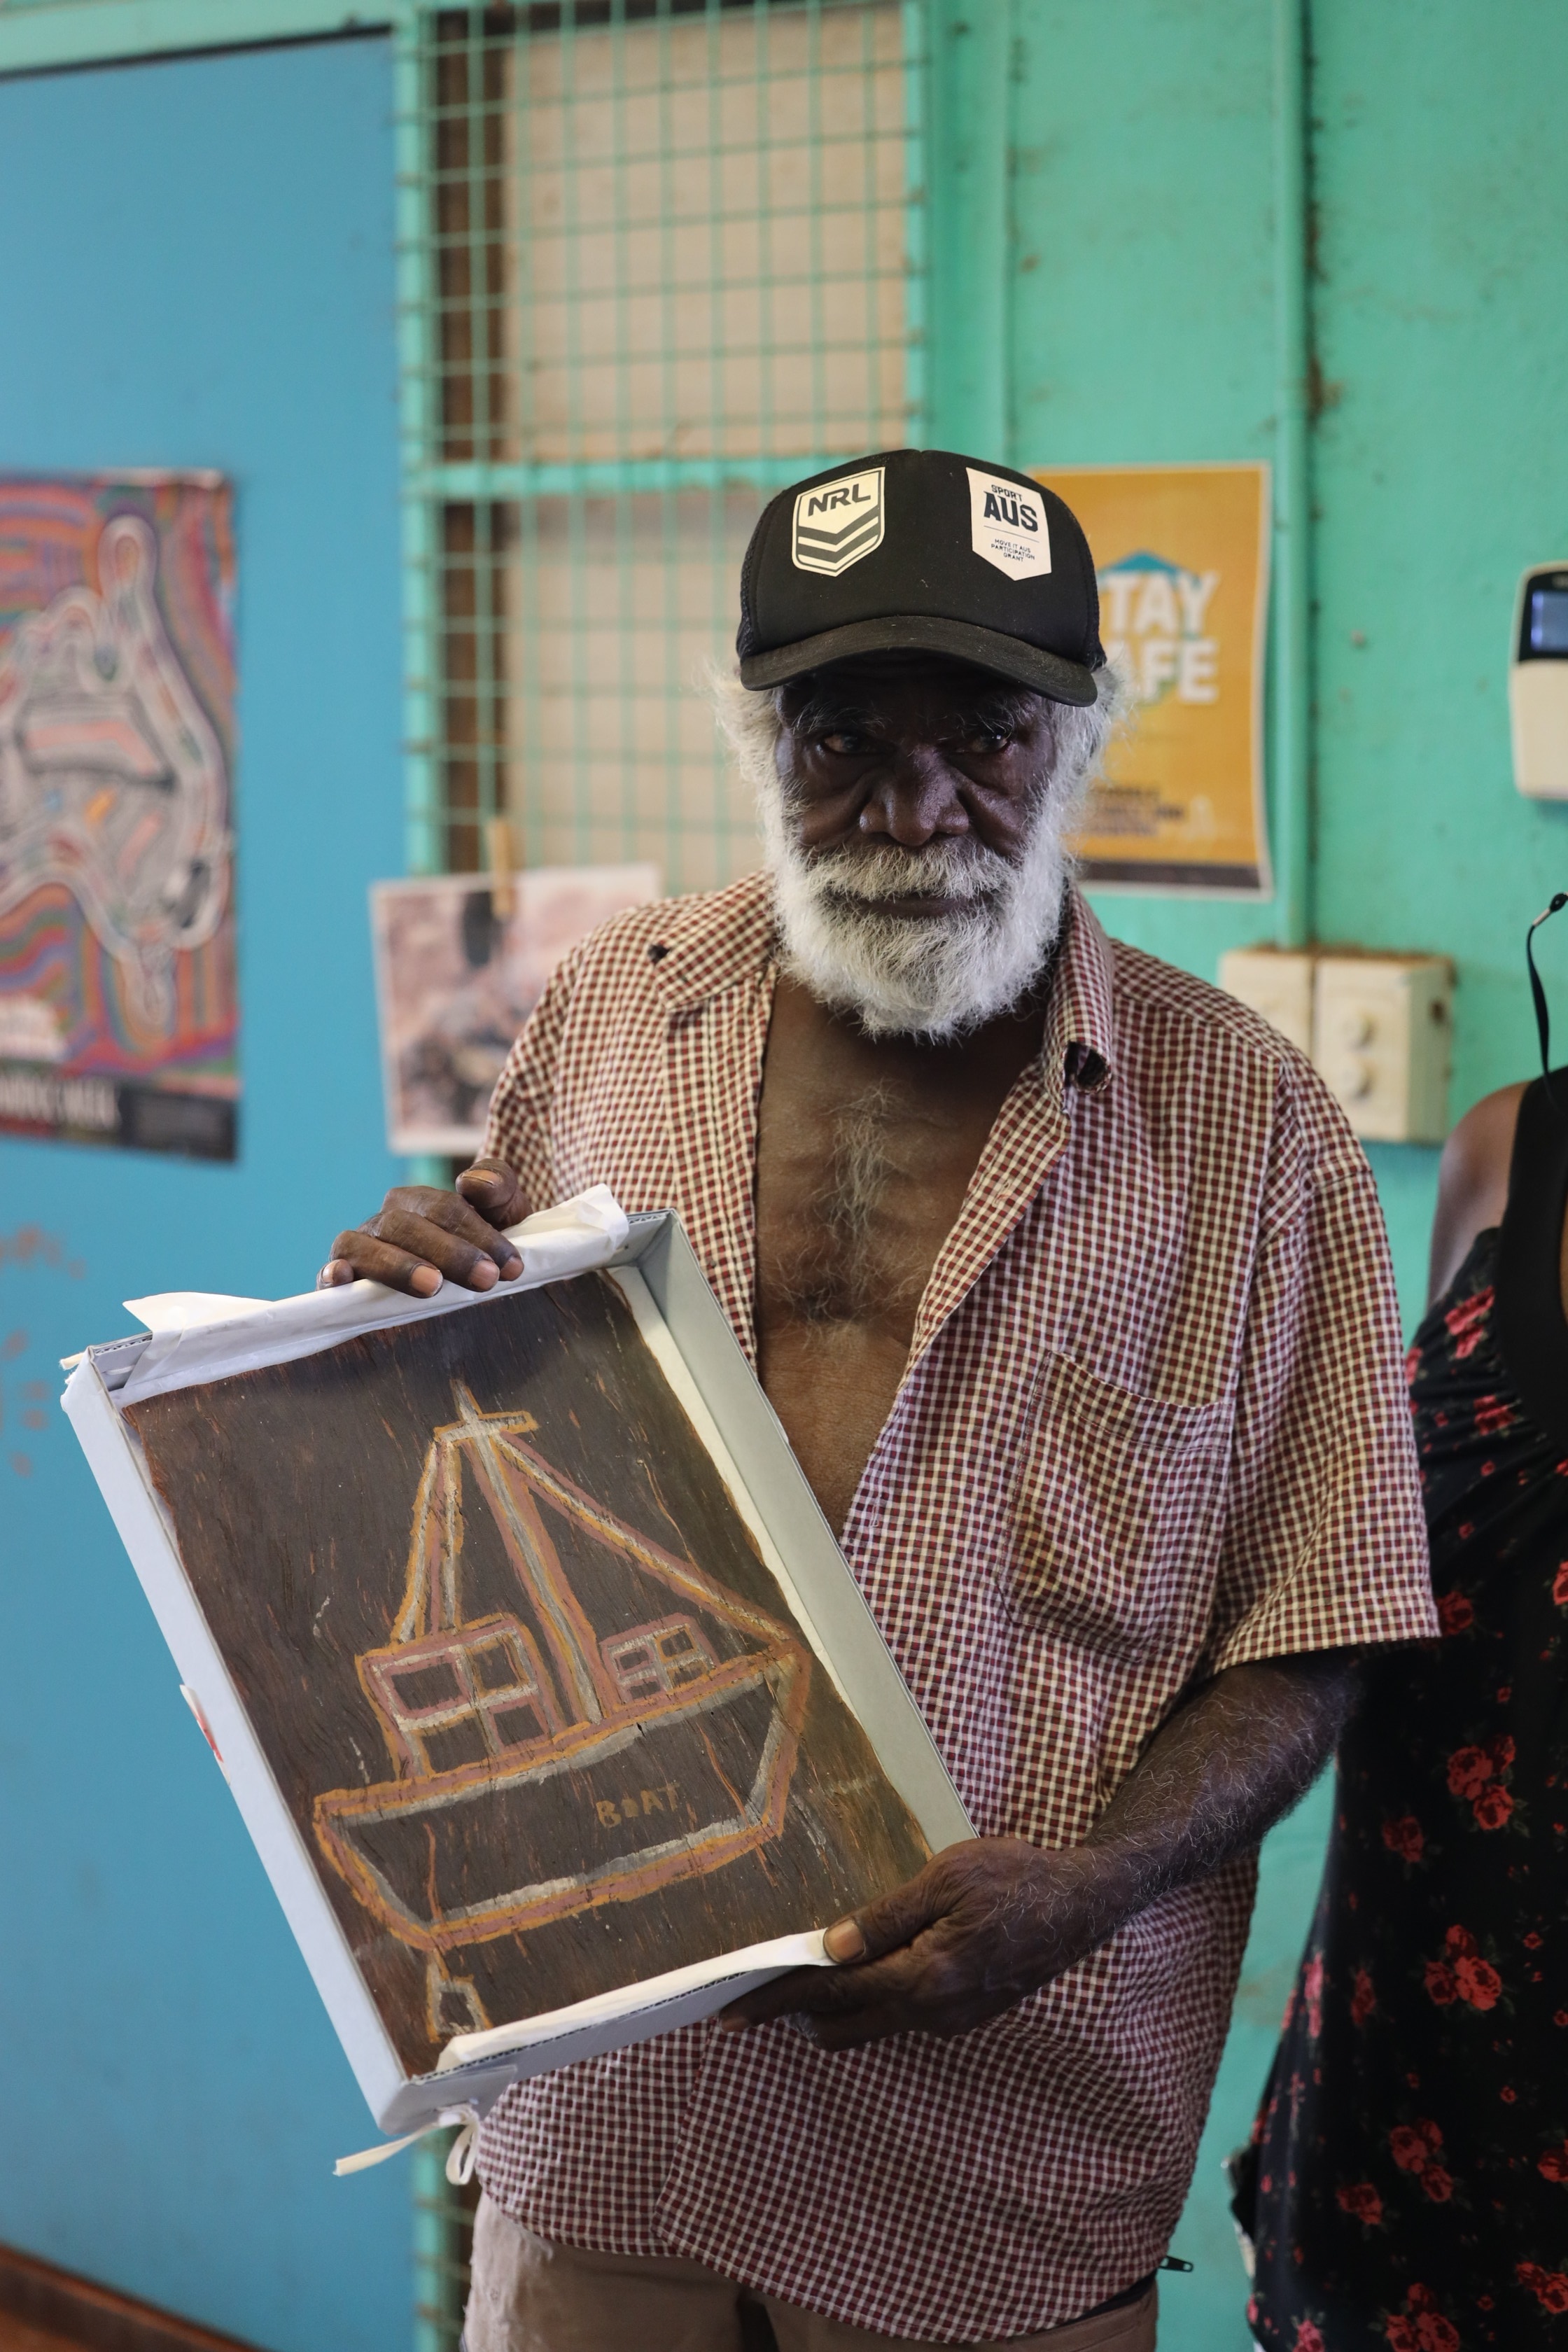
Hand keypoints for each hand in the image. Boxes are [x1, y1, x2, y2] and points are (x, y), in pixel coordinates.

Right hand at [317, 1160, 529, 1296]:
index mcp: (420, 1202)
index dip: (479, 1235)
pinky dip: (332, 1272)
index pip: (446, 1209)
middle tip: (485, 1279)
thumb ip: (498, 1187)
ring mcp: (359, 1248)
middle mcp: (385, 1221)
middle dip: (449, 1253)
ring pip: (367, 1247)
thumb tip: (473, 1182)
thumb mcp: (502, 1214)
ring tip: (433, 1285)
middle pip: (408, 1227)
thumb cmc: (482, 1247)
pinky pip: (328, 1271)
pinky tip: (343, 1279)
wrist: (460, 1285)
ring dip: (399, 1265)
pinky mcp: (340, 1280)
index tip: (510, 1266)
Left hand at [718, 1836, 1139, 2050]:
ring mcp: (952, 2019)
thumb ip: (885, 1917)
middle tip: (754, 1995)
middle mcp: (933, 2011)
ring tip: (800, 1979)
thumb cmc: (1015, 1877)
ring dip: (834, 2009)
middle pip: (843, 2027)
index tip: (730, 2012)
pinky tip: (863, 1969)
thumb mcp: (946, 1878)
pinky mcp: (965, 2013)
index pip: (830, 1995)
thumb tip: (829, 1948)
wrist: (1083, 1903)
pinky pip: (902, 2014)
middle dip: (795, 2015)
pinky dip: (871, 1999)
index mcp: (923, 1978)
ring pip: (873, 2024)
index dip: (775, 2001)